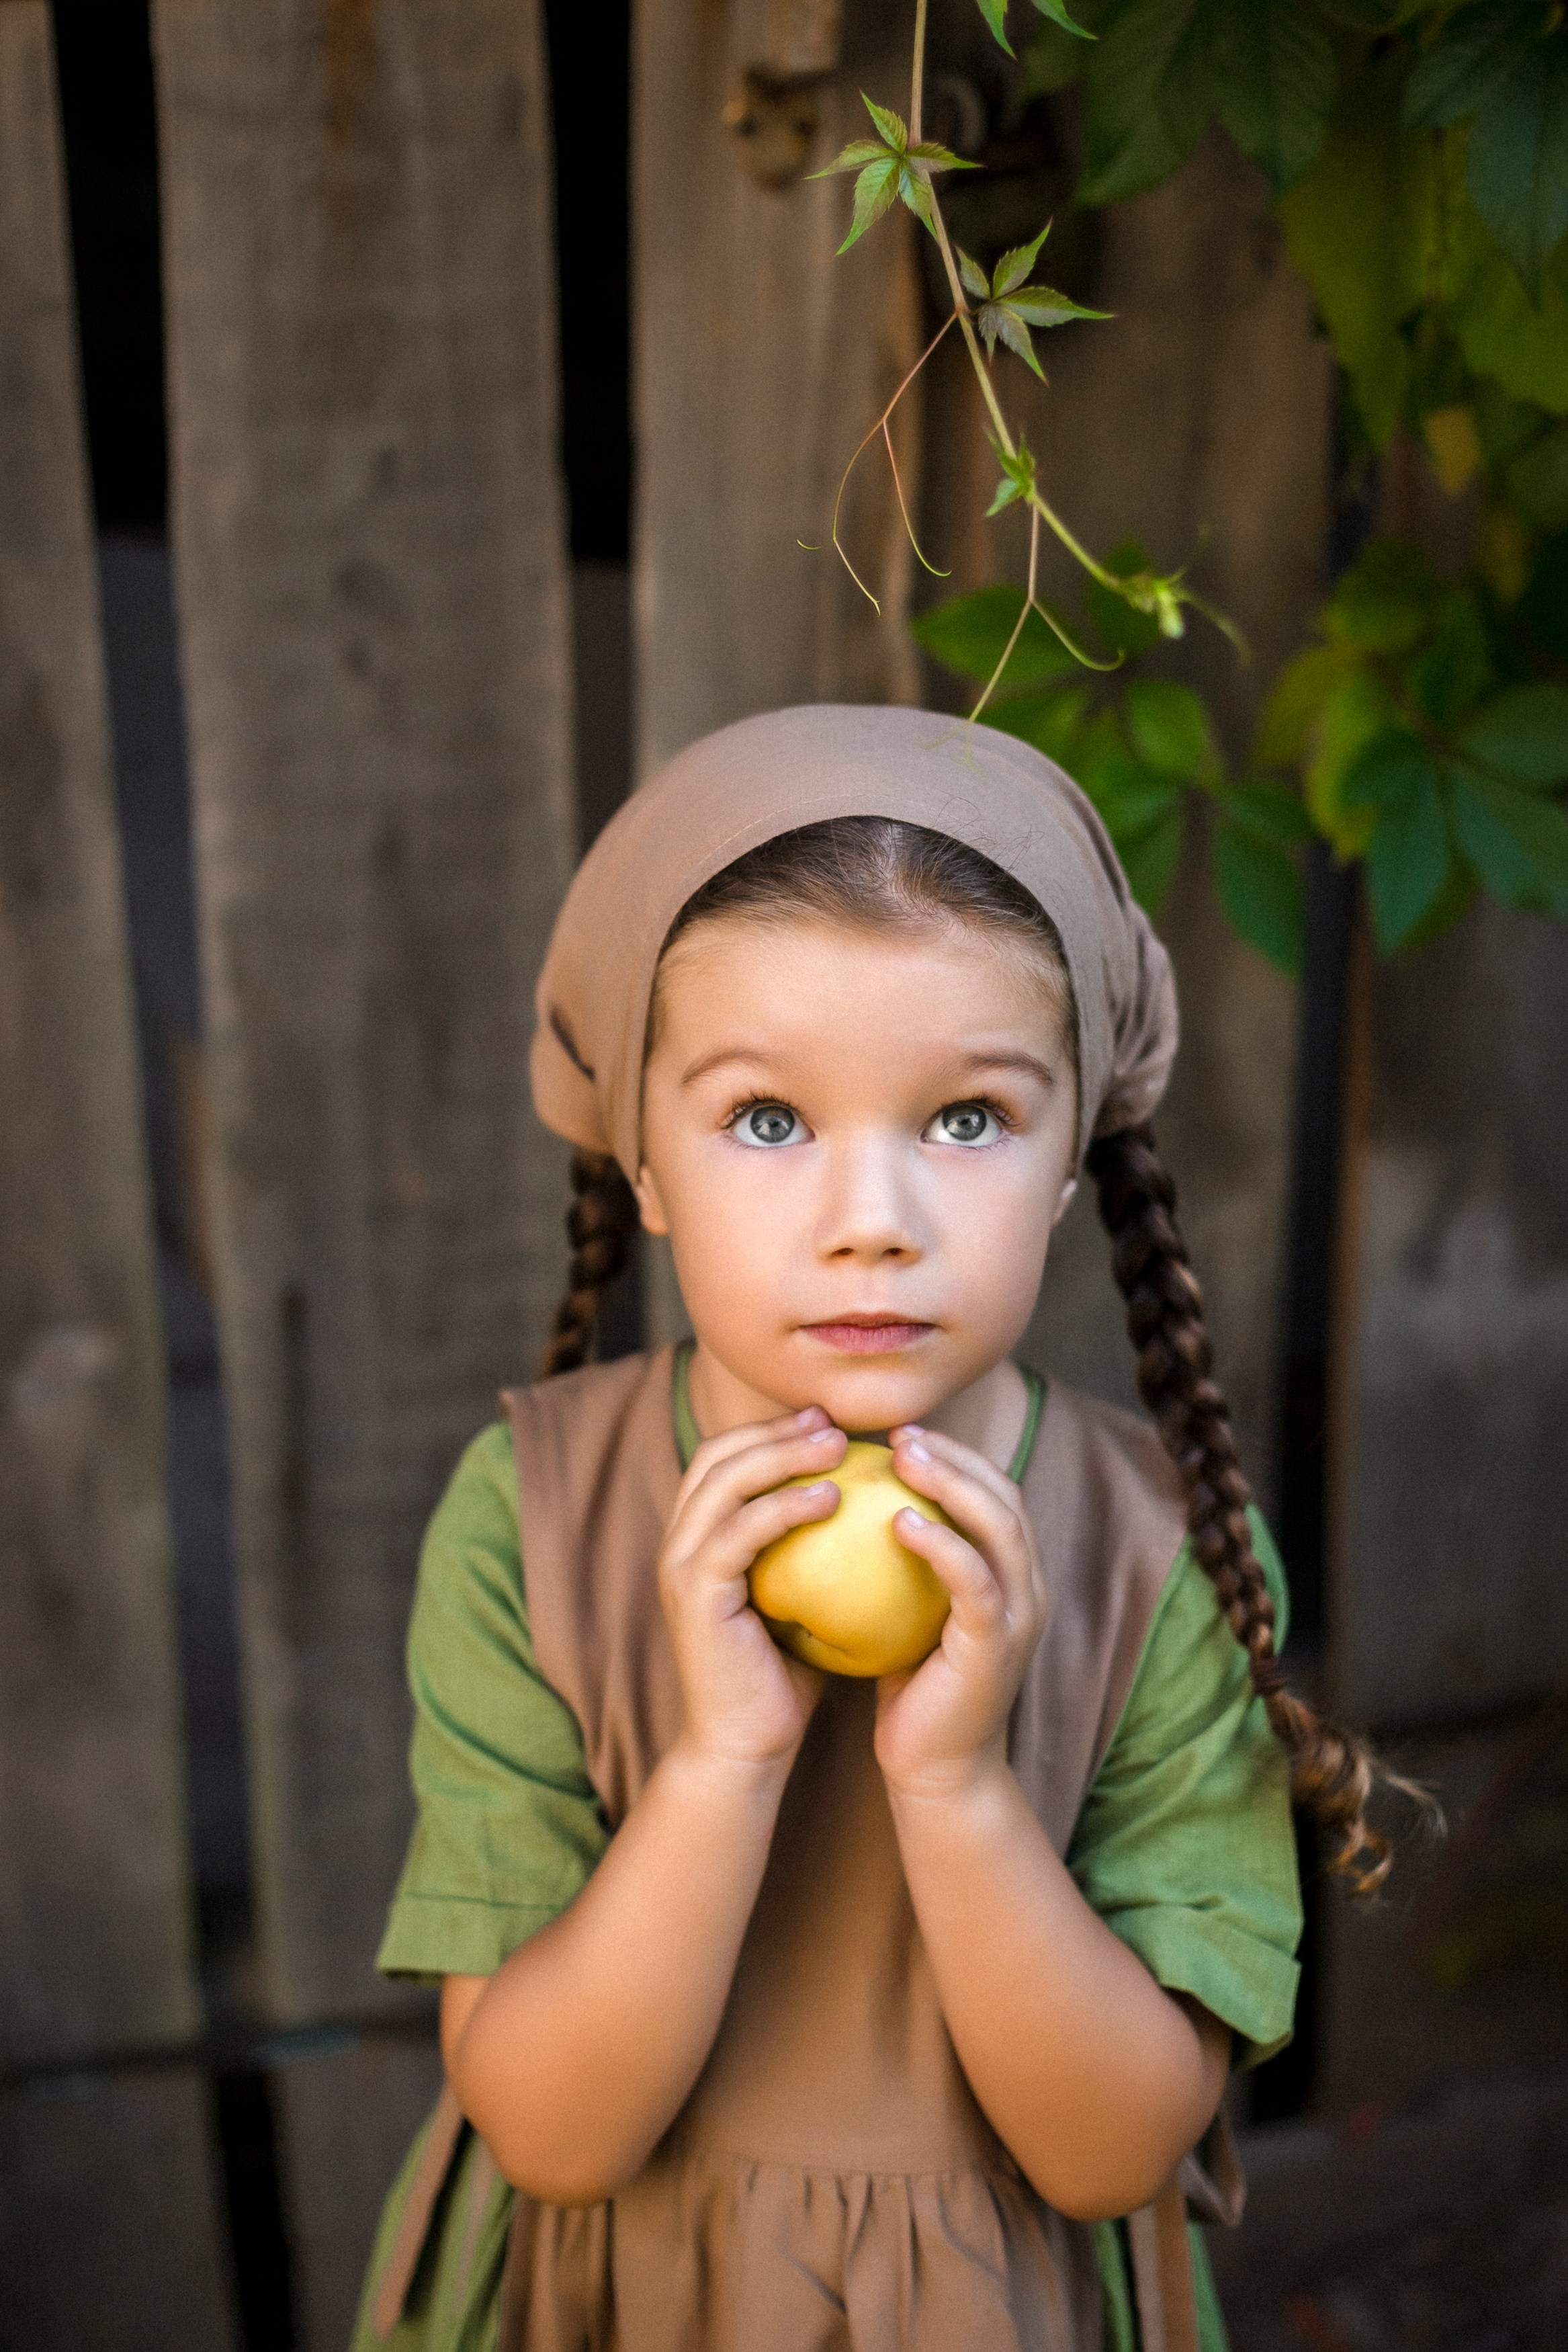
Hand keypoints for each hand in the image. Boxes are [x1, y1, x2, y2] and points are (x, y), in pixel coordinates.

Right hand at [658, 1406, 842, 1773]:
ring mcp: (681, 1566)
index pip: (723, 1458)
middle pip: (719, 1455)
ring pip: (726, 1482)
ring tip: (840, 1448)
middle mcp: (679, 1543)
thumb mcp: (800, 1598)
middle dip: (777, 1429)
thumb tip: (870, 1505)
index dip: (770, 1430)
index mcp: (696, 1539)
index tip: (827, 1422)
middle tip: (835, 1424)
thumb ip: (813, 1552)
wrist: (746, 1746)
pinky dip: (785, 1505)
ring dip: (783, 1454)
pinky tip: (833, 1499)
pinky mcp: (696, 1593)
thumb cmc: (784, 1677)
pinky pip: (740, 1531)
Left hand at [872, 1425, 1046, 1798]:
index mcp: (1012, 1577)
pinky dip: (943, 1544)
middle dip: (956, 1456)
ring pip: (1000, 1527)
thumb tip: (849, 1508)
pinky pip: (975, 1580)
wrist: (936, 1773)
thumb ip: (902, 1566)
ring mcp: (1019, 1617)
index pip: (995, 1494)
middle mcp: (1028, 1589)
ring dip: (952, 1483)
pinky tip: (899, 1520)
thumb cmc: (912, 1692)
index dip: (956, 1456)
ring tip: (903, 1458)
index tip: (903, 1434)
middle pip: (1005, 1496)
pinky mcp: (996, 1646)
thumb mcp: (909, 1614)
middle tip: (900, 1433)